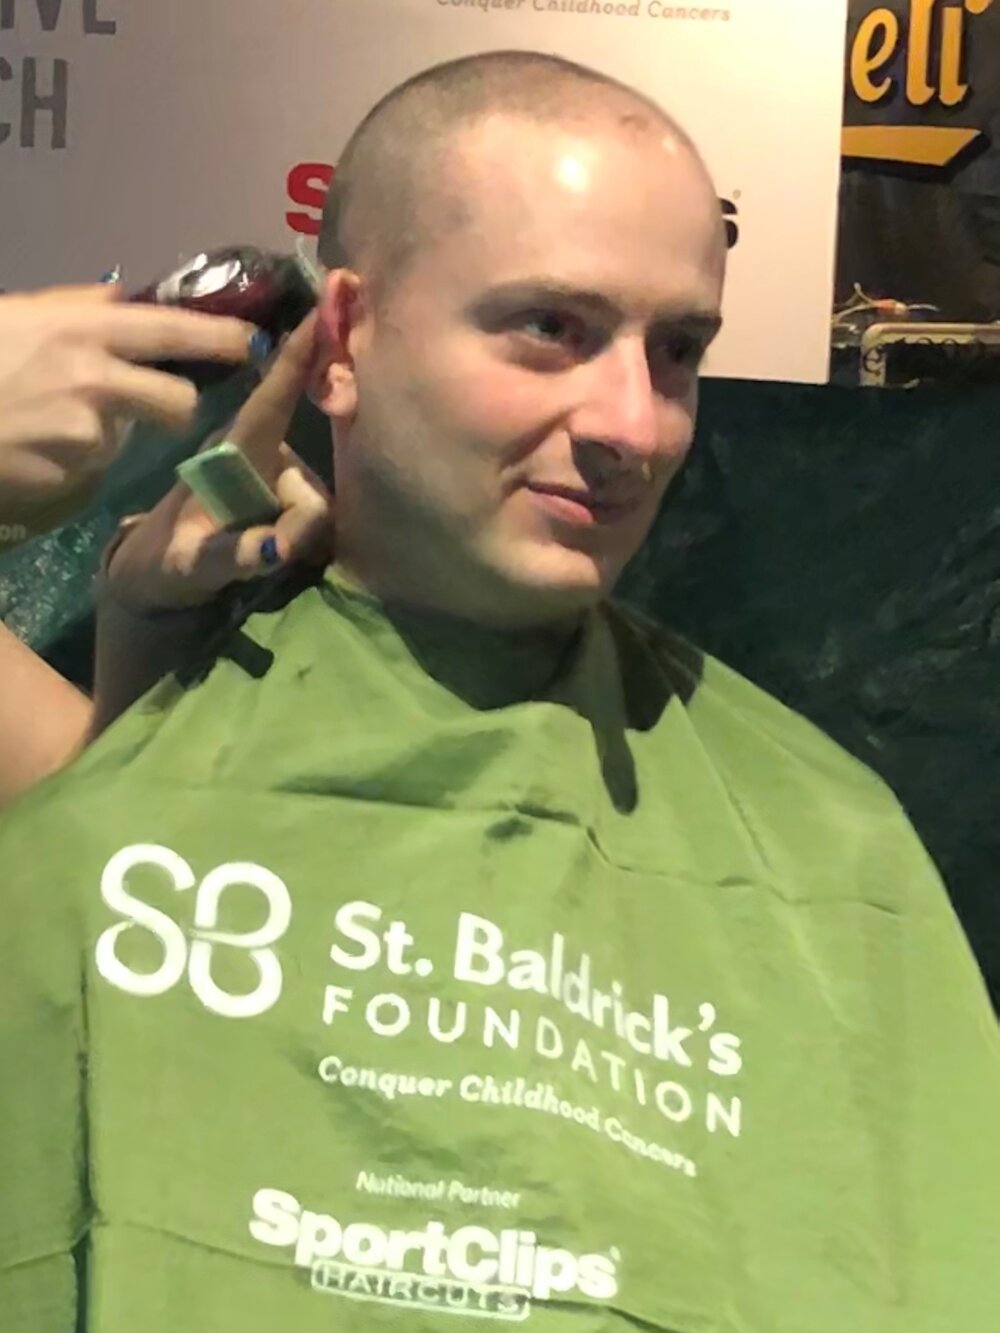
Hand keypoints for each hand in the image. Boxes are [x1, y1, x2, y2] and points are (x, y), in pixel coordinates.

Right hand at [0, 283, 257, 533]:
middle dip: (173, 409)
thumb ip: (80, 308)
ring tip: (49, 420)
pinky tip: (33, 445)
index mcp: (83, 330)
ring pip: (125, 438)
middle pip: (178, 405)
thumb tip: (130, 297)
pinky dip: (70, 461)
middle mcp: (94, 380)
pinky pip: (90, 467)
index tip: (253, 344)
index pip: (173, 332)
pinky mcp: (69, 476)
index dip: (221, 339)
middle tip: (144, 404)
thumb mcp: (22, 315)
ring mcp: (83, 433)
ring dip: (102, 434)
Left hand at [102, 314, 332, 612]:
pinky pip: (317, 521)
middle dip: (299, 526)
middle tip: (264, 554)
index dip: (300, 356)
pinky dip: (302, 543)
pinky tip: (274, 552)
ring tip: (258, 555)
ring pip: (318, 510)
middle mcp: (269, 456)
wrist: (152, 577)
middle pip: (314, 489)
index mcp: (238, 451)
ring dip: (297, 540)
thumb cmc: (164, 560)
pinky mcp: (291, 502)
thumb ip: (235, 554)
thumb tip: (279, 547)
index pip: (274, 398)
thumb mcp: (190, 564)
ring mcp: (283, 479)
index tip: (329, 312)